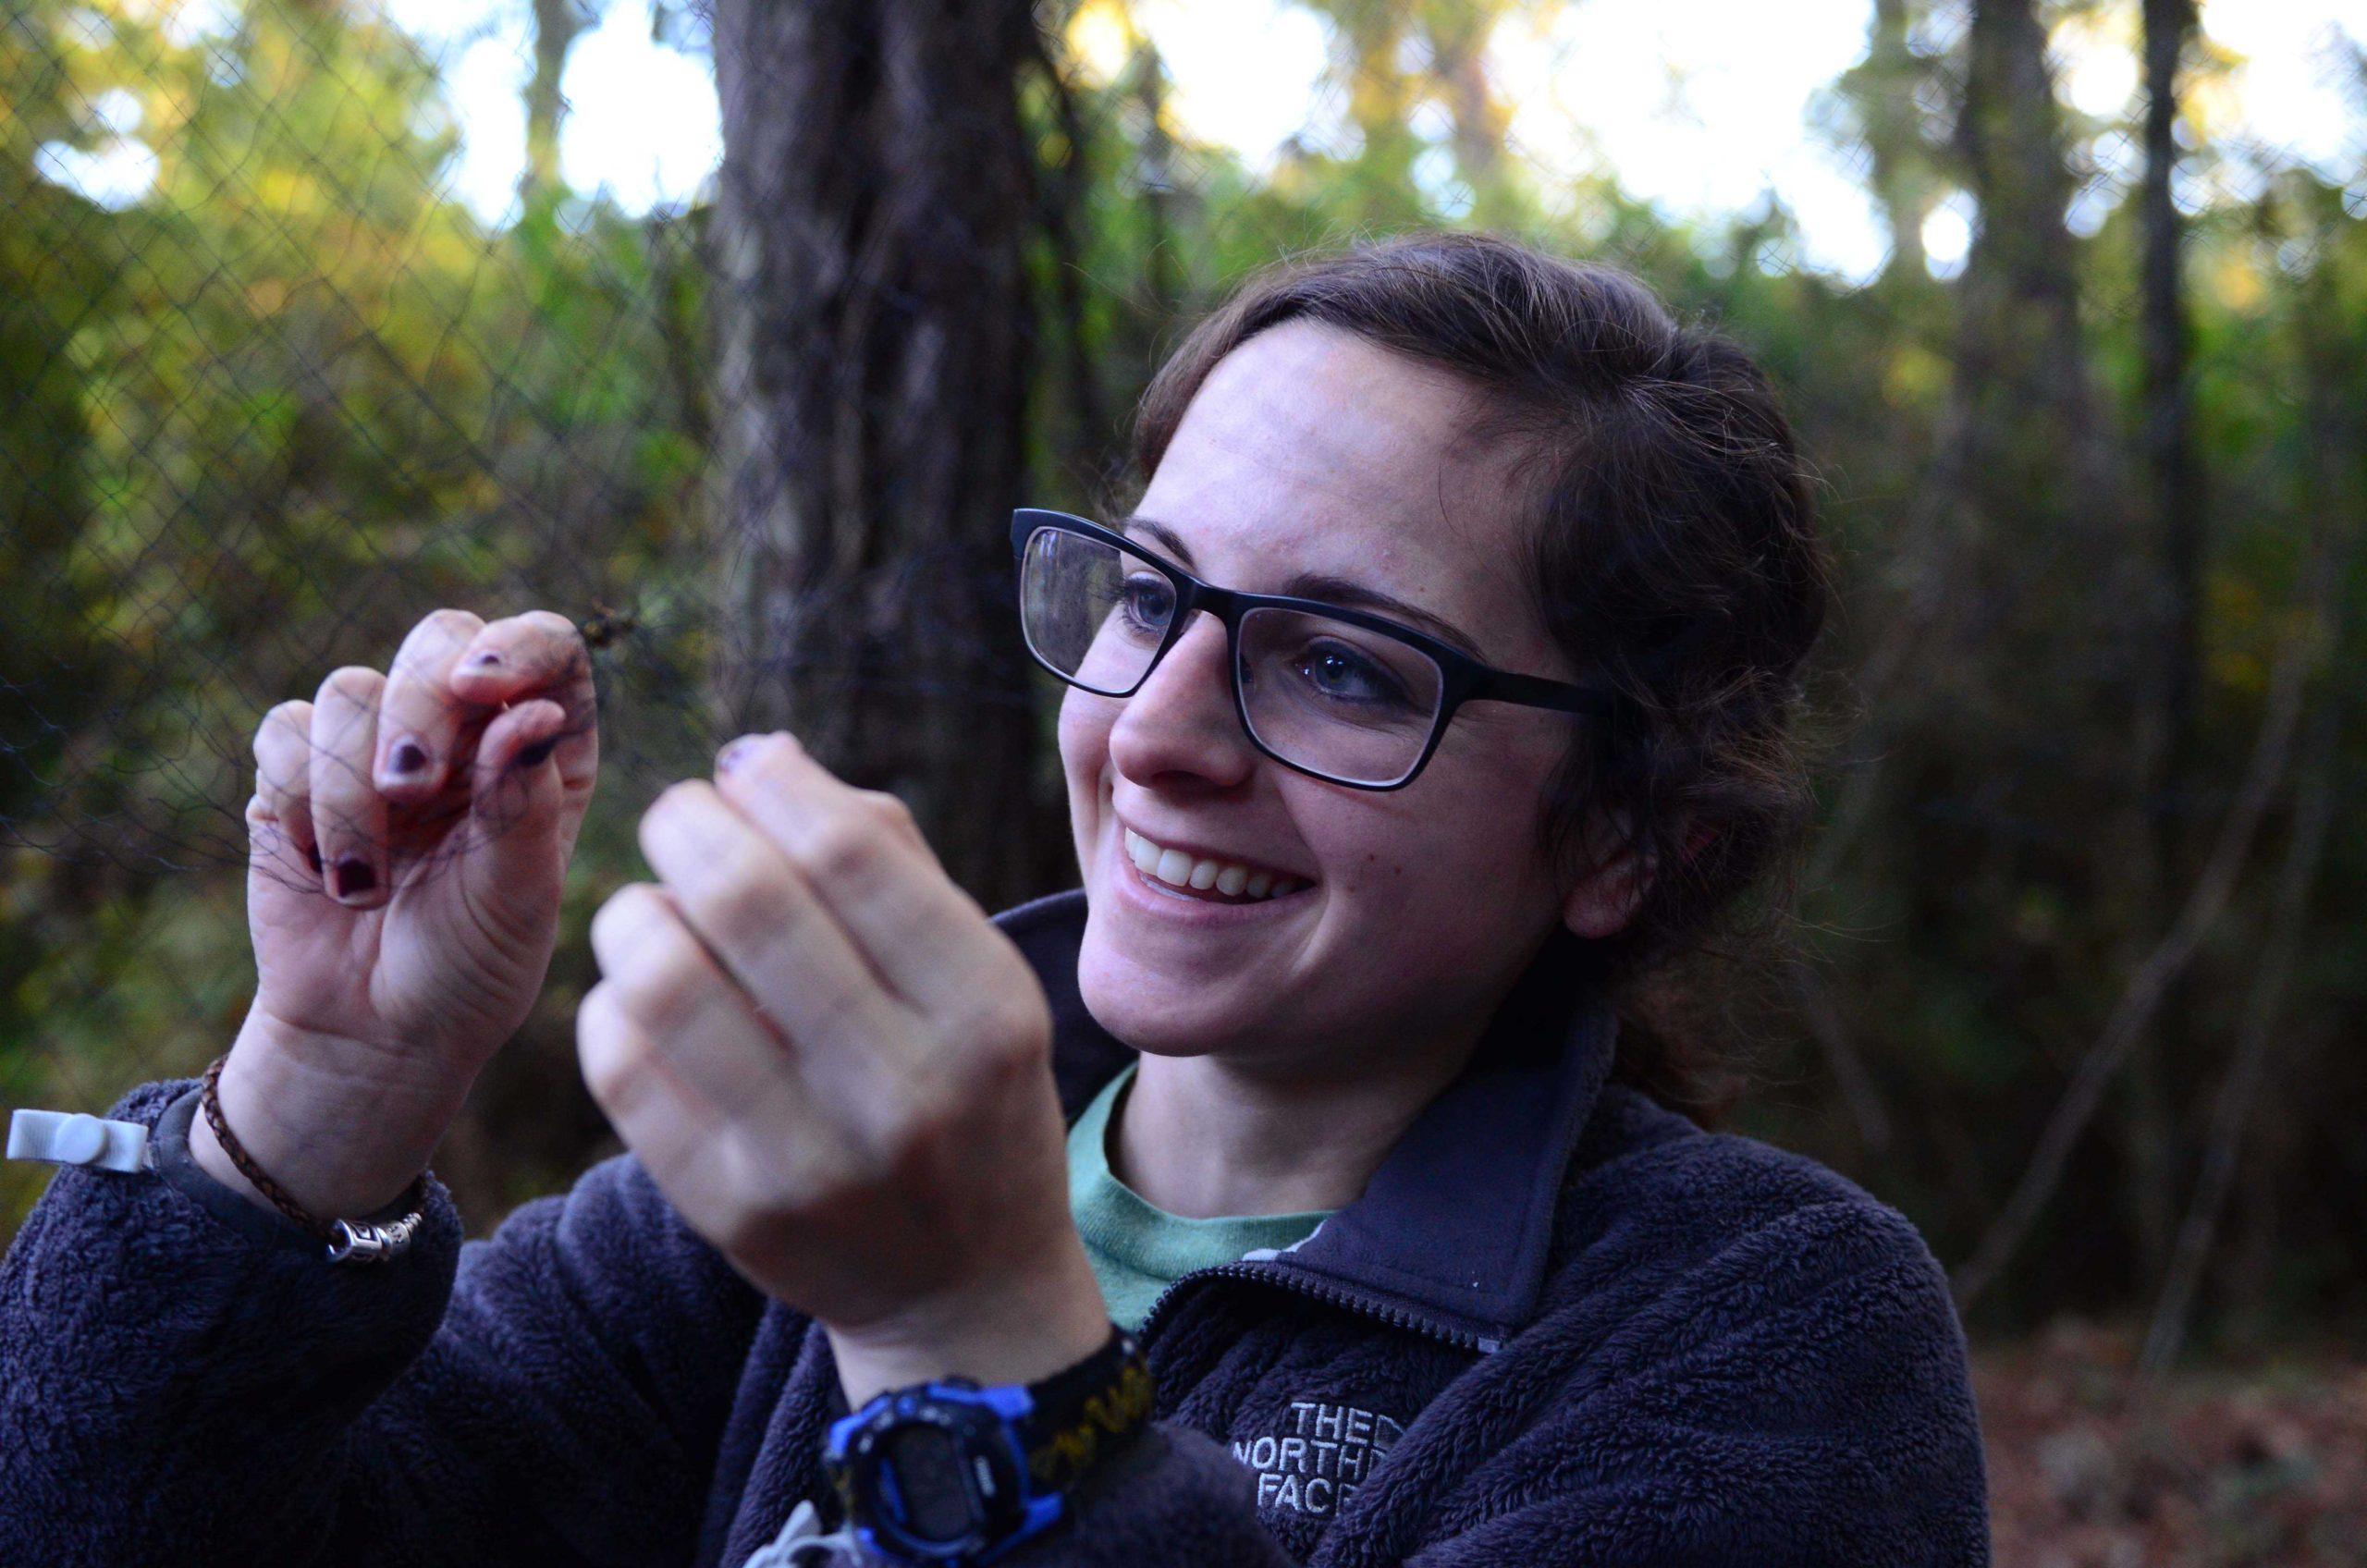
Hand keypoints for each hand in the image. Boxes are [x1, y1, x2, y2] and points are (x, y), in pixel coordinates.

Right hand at [198, 610, 598, 1218]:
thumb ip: (523, 800)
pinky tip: (322, 868)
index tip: (483, 687)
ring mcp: (377, 746)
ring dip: (348, 783)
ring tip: (365, 877)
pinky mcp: (297, 775)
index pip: (548, 646)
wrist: (373, 1036)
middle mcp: (463, 731)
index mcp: (542, 748)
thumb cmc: (470, 969)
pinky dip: (297, 800)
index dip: (516, 644)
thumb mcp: (518, 896)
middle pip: (438, 638)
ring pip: (349, 689)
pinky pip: (281, 733)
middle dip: (418, 706)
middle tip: (411, 787)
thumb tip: (535, 710)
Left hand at [578, 732, 1108, 1401]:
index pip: (852, 853)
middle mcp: (908, 1089)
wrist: (965, 1285)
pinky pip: (624, 1072)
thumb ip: (890, 859)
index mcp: (987, 1010)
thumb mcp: (980, 976)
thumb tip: (762, 760)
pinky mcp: (731, 1216)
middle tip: (679, 814)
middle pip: (749, 902)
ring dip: (637, 912)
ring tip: (652, 906)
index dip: (774, 786)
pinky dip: (613, 1003)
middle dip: (690, 824)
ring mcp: (813, 1162)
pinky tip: (640, 993)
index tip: (747, 770)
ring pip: (665, 984)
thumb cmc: (966, 1087)